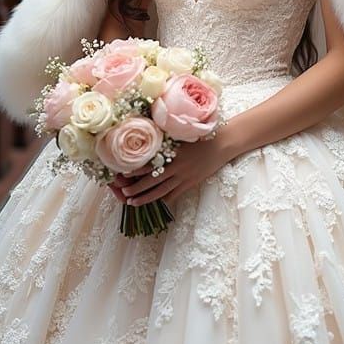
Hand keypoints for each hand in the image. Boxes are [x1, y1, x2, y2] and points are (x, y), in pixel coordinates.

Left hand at [115, 130, 231, 209]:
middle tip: (123, 193)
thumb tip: (148, 148)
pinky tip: (154, 205)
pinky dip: (164, 201)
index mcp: (171, 153)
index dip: (135, 170)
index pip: (149, 163)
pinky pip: (174, 195)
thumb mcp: (181, 137)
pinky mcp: (190, 184)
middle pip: (152, 180)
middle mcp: (175, 166)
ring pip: (160, 191)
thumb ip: (165, 144)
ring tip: (133, 203)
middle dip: (136, 188)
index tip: (122, 175)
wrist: (221, 145)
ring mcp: (183, 177)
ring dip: (145, 198)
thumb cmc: (200, 138)